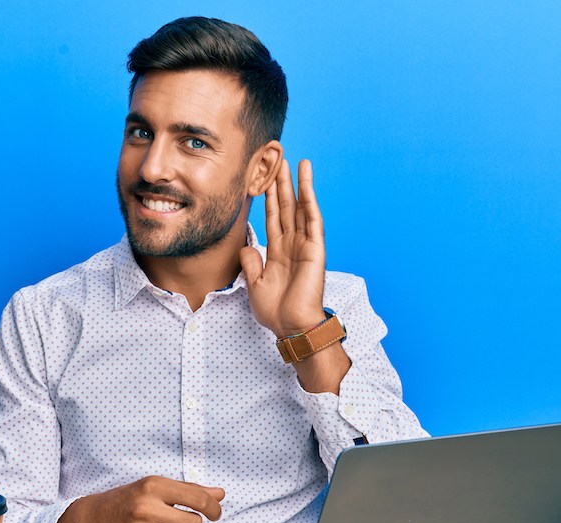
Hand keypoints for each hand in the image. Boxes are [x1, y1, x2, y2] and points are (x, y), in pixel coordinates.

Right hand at [51, 476, 224, 522]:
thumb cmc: (129, 501)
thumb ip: (189, 490)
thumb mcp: (155, 487)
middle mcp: (145, 509)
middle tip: (177, 520)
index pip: (198, 499)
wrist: (92, 520)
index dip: (214, 507)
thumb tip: (220, 494)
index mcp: (152, 487)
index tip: (215, 512)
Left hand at [240, 159, 326, 337]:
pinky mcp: (315, 248)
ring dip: (298, 184)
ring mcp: (305, 245)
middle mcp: (292, 244)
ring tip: (294, 161)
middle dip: (281, 183)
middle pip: (286, 206)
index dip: (269, 197)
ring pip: (300, 207)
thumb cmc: (276, 311)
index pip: (272, 217)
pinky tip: (306, 182)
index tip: (264, 177)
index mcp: (278, 252)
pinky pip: (312, 219)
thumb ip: (251, 262)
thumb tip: (245, 245)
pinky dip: (310, 199)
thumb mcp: (255, 283)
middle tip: (277, 159)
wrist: (291, 326)